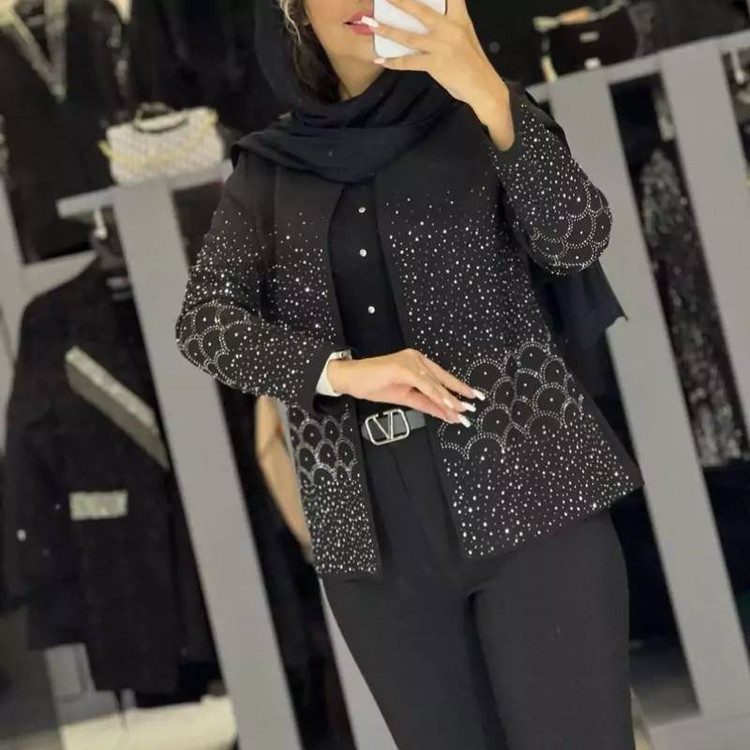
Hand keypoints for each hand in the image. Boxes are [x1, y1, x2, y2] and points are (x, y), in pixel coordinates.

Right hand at [327, 348, 482, 423]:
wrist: (351, 379)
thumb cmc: (373, 385)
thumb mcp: (404, 397)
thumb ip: (425, 403)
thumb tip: (445, 413)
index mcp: (416, 363)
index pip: (441, 378)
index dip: (456, 389)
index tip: (470, 399)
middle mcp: (416, 358)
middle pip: (442, 379)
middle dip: (458, 394)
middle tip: (473, 406)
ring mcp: (410, 361)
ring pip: (435, 383)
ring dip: (449, 399)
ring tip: (461, 411)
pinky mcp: (403, 367)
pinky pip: (424, 384)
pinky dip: (437, 395)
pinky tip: (447, 404)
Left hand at [366, 0, 510, 127]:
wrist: (483, 87)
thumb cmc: (472, 61)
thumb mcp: (465, 34)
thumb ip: (449, 23)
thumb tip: (428, 17)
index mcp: (459, 18)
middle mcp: (449, 29)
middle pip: (420, 10)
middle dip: (400, 1)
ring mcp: (441, 46)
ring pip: (409, 36)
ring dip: (387, 30)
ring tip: (371, 25)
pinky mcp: (435, 64)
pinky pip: (408, 61)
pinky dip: (393, 61)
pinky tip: (380, 59)